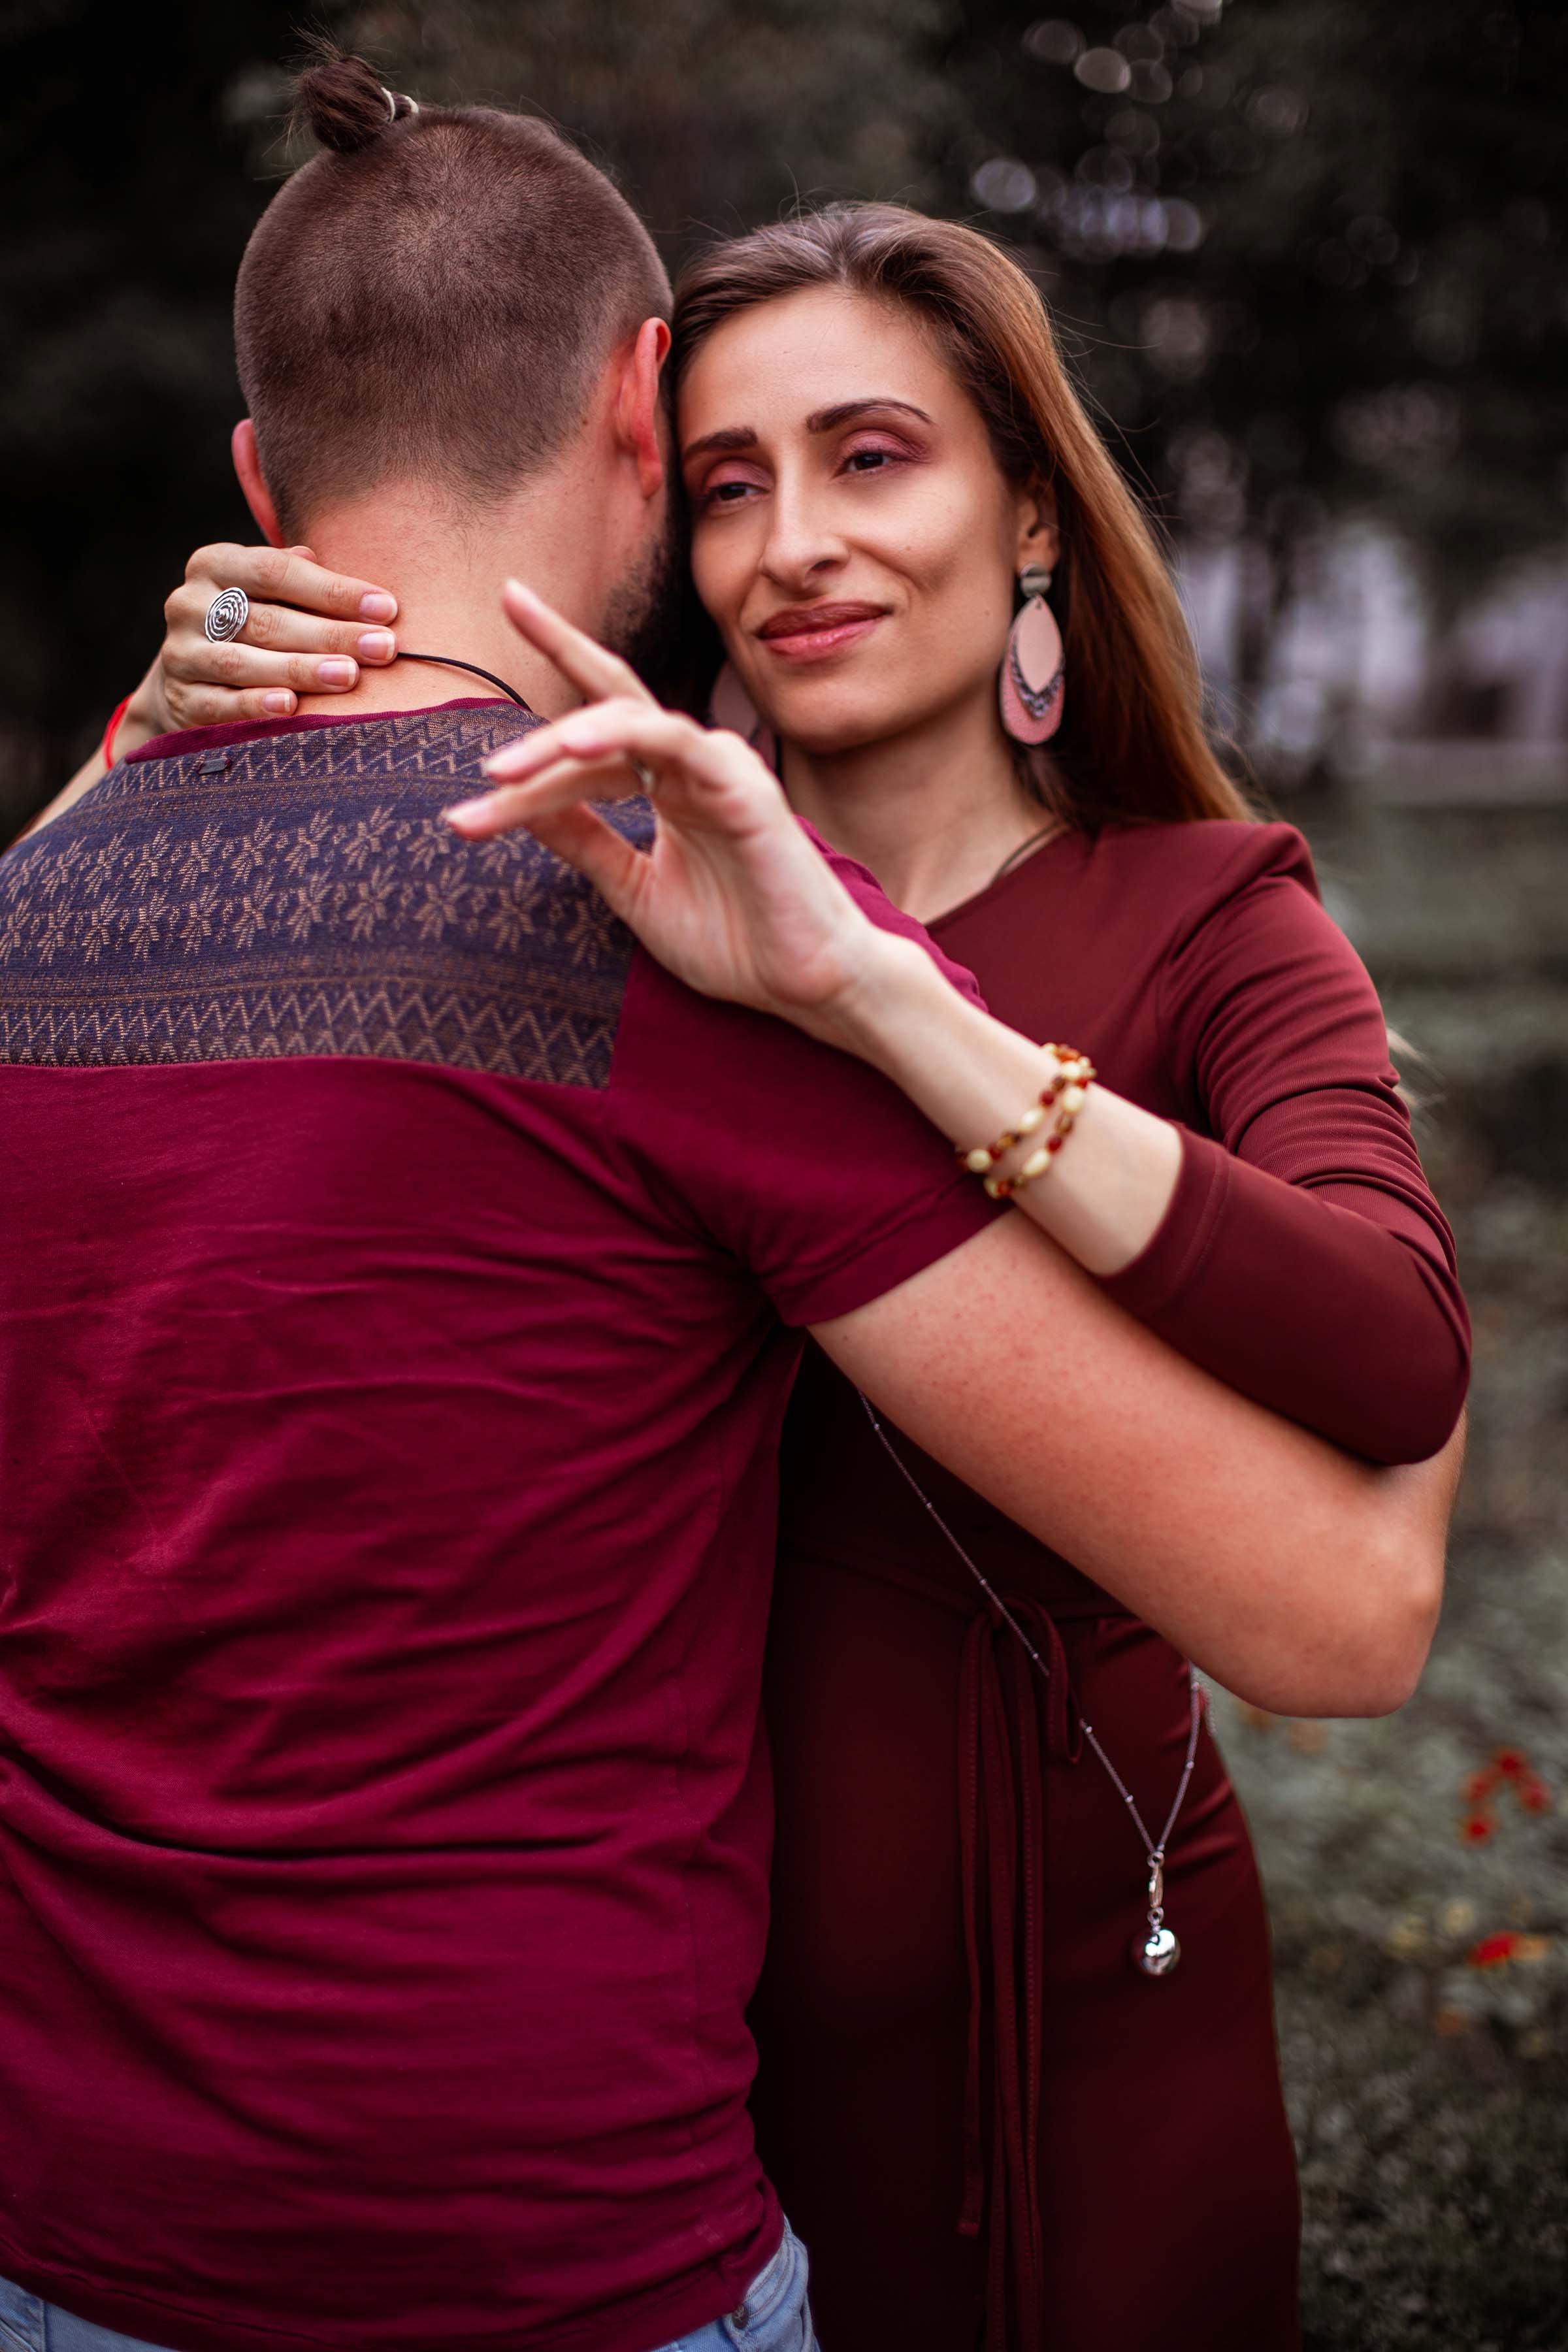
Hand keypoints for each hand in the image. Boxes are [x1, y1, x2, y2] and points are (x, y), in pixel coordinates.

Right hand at [151, 543, 400, 734]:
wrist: (191, 676)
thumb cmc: (251, 624)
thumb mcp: (269, 592)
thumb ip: (300, 579)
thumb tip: (334, 568)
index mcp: (215, 565)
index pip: (276, 572)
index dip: (332, 590)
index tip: (386, 608)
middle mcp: (190, 604)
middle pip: (268, 620)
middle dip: (332, 634)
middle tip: (383, 647)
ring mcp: (181, 652)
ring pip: (244, 662)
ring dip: (301, 670)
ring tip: (349, 676)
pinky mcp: (181, 698)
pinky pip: (220, 703)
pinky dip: (255, 705)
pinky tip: (291, 707)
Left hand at [444, 581, 900, 1042]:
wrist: (804, 983)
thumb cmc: (734, 941)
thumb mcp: (633, 889)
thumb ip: (583, 842)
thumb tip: (516, 801)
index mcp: (666, 786)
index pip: (592, 738)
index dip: (534, 740)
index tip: (466, 780)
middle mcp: (689, 765)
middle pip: (608, 697)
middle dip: (555, 646)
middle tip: (498, 629)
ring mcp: (718, 768)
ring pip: (627, 723)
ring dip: (558, 742)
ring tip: (498, 773)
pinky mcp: (744, 784)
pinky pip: (674, 740)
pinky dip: (623, 732)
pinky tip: (575, 743)